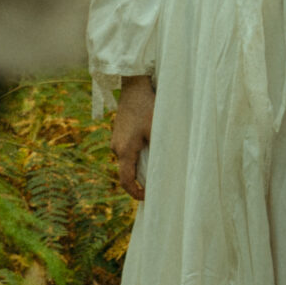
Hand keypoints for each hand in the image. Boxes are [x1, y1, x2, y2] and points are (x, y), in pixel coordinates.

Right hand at [111, 76, 154, 199]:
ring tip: (154, 165)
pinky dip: (136, 156)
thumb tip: (169, 168)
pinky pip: (126, 151)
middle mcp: (116, 147)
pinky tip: (149, 148)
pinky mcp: (119, 134)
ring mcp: (116, 140)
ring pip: (127, 161)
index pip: (126, 180)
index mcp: (125, 150)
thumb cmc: (148, 107)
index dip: (135, 192)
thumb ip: (160, 150)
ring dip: (139, 166)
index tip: (146, 197)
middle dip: (139, 180)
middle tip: (155, 184)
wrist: (134, 87)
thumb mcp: (157, 130)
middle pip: (126, 172)